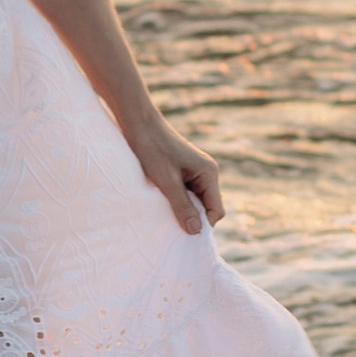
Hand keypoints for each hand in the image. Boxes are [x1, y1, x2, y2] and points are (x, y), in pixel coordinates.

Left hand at [129, 118, 222, 234]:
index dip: (203, 224)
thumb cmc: (153, 149)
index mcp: (209, 173)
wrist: (139, 124)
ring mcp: (196, 171)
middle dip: (193, 218)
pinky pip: (187, 193)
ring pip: (196, 201)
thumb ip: (182, 206)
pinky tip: (163, 201)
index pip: (216, 210)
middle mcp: (207, 173)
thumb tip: (196, 231)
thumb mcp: (167, 182)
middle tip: (172, 226)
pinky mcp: (184, 171)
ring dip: (183, 209)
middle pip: (207, 207)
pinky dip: (177, 200)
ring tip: (166, 213)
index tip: (183, 233)